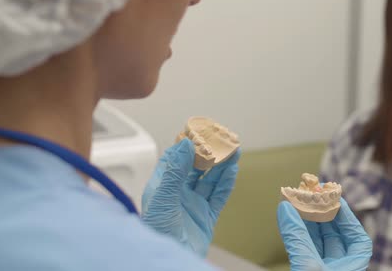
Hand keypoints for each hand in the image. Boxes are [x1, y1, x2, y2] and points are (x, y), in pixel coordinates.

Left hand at [141, 138, 239, 256]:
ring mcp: (193, 204)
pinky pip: (219, 196)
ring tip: (233, 150)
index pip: (175, 159)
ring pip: (210, 179)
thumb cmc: (158, 233)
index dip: (187, 145)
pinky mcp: (206, 216)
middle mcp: (178, 193)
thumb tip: (185, 144)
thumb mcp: (163, 198)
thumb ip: (175, 171)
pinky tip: (233, 171)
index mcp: (163, 186)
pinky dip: (226, 183)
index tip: (200, 132)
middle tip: (221, 139)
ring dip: (221, 165)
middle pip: (196, 167)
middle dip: (209, 153)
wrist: (172, 261)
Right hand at [277, 198, 371, 270]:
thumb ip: (297, 238)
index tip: (335, 198)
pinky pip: (304, 251)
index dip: (348, 217)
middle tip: (313, 197)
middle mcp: (339, 268)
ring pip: (318, 244)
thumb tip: (285, 208)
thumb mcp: (309, 265)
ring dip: (309, 224)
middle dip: (324, 216)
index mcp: (352, 268)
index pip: (358, 239)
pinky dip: (298, 237)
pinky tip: (291, 223)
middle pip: (337, 237)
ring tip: (300, 205)